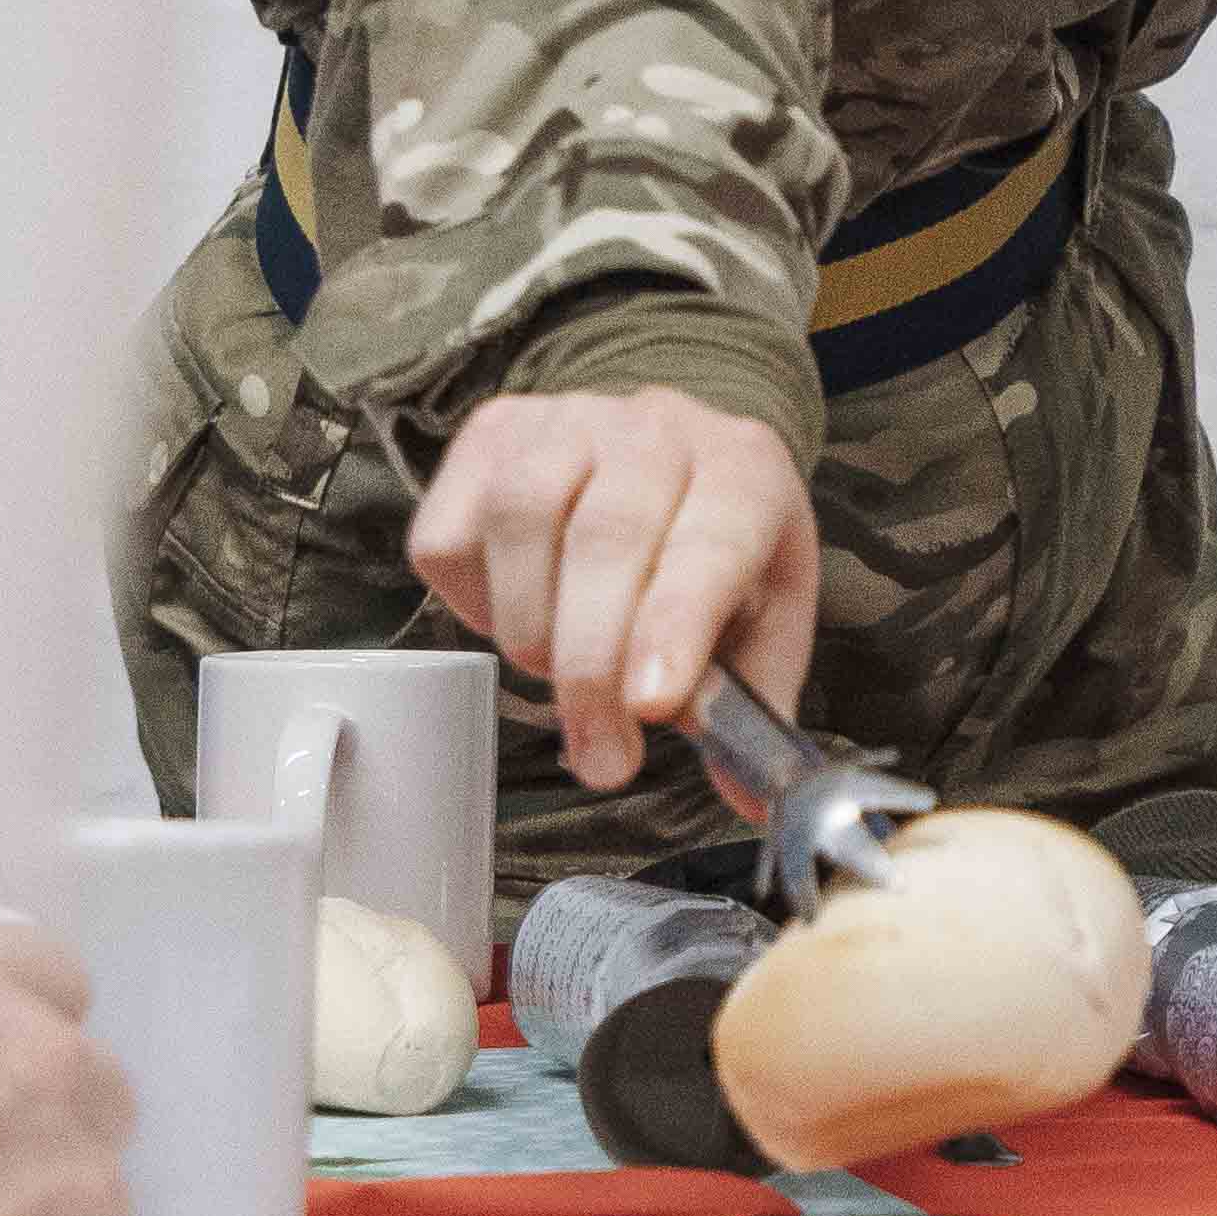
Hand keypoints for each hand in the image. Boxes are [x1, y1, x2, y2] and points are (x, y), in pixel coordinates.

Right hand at [405, 386, 821, 795]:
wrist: (673, 453)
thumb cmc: (716, 546)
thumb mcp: (765, 615)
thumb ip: (754, 700)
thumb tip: (747, 794)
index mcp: (744, 470)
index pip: (709, 543)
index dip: (673, 627)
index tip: (649, 705)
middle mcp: (657, 427)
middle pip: (607, 540)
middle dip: (593, 668)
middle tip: (601, 755)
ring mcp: (566, 421)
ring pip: (521, 525)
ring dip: (531, 631)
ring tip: (560, 675)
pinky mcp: (489, 436)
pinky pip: (451, 535)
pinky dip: (474, 602)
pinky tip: (520, 612)